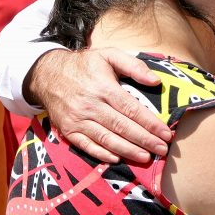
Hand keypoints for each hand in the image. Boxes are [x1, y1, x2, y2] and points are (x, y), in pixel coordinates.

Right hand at [24, 47, 172, 161]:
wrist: (47, 74)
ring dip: (128, 150)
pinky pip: (86, 146)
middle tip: (163, 150)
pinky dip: (102, 154)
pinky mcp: (68, 130)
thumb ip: (133, 65)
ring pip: (107, 139)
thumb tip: (155, 81)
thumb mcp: (108, 55)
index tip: (166, 133)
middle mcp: (91, 105)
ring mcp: (78, 119)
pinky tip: (117, 159)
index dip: (151, 124)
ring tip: (146, 157)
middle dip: (145, 140)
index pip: (132, 109)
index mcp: (104, 87)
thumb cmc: (84, 65)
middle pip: (122, 127)